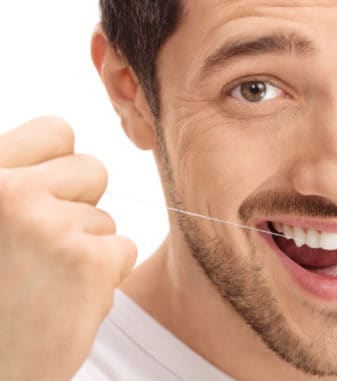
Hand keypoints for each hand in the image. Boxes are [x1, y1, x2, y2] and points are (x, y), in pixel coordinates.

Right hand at [0, 117, 136, 380]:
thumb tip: (67, 141)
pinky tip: (62, 302)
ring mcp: (48, 224)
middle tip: (41, 252)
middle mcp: (8, 190)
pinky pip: (123, 249)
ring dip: (86, 249)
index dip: (59, 165)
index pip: (56, 129)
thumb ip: (14, 184)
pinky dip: (104, 277)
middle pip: (93, 169)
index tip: (44, 199)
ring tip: (42, 284)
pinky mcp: (87, 262)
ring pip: (106, 217)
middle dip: (80, 207)